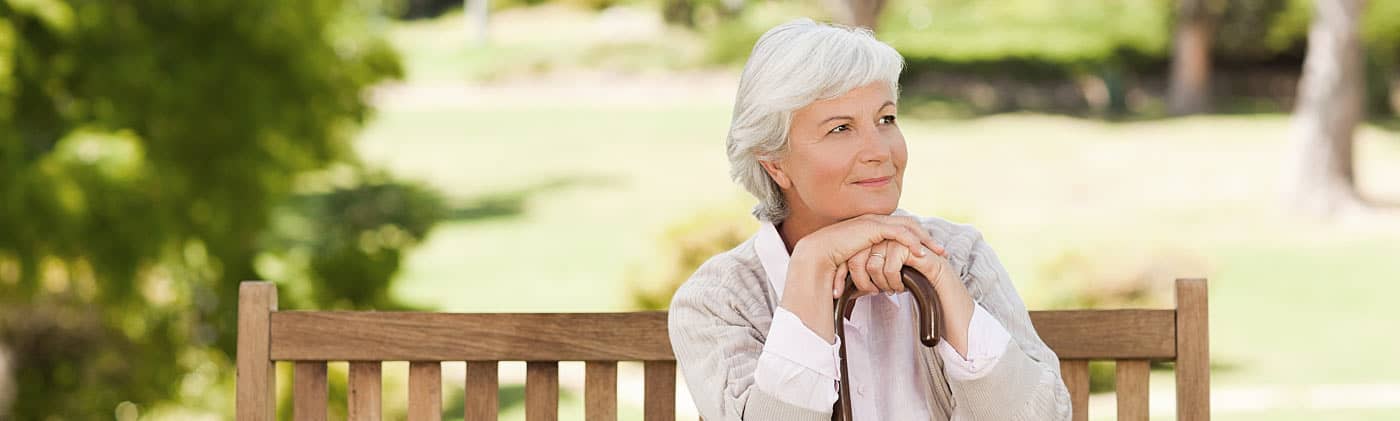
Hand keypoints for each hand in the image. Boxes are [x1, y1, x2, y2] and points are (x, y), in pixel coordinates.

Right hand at [790, 214, 944, 297]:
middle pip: (909, 224)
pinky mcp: (871, 227)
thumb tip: (878, 288)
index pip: (900, 229)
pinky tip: (921, 253)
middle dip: (927, 238)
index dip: (917, 239)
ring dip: (924, 240)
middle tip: (941, 252)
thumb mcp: (857, 266)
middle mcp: (874, 221)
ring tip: (937, 253)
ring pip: (907, 226)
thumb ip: (869, 270)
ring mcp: (873, 222)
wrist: (817, 256)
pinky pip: (898, 232)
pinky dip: (911, 242)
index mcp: (871, 228)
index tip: (930, 253)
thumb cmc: (832, 263)